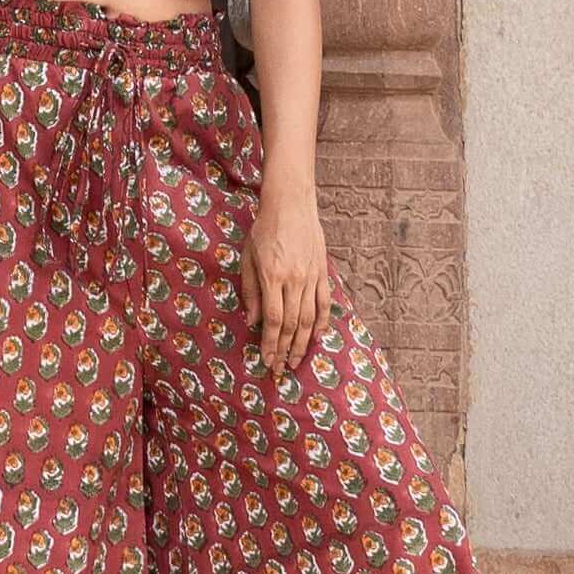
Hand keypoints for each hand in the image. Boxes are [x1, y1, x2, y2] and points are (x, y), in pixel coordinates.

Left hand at [241, 190, 331, 376]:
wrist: (291, 204)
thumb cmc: (264, 229)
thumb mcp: (248, 257)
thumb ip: (250, 290)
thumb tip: (251, 321)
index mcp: (273, 276)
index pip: (273, 320)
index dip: (270, 343)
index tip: (266, 360)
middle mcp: (294, 279)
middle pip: (292, 324)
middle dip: (285, 350)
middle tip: (280, 369)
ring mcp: (311, 276)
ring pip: (309, 318)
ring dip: (302, 343)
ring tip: (295, 361)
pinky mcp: (322, 272)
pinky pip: (324, 303)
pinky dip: (321, 323)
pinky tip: (315, 338)